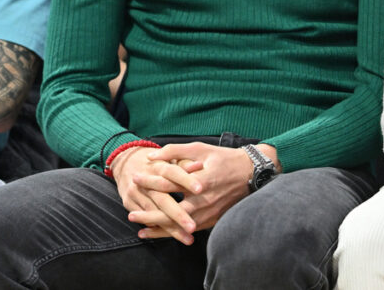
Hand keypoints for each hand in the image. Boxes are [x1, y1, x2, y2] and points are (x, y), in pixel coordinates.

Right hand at [110, 146, 204, 244]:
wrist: (127, 161)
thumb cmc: (157, 162)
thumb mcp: (171, 158)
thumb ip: (185, 163)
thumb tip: (201, 166)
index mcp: (159, 166)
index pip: (173, 172)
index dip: (186, 180)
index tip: (201, 189)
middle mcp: (146, 180)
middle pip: (162, 199)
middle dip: (178, 215)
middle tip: (192, 227)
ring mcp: (136, 193)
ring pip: (155, 214)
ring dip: (171, 228)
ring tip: (187, 238)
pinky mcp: (129, 203)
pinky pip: (145, 219)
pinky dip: (158, 230)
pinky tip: (173, 237)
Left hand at [128, 143, 259, 240]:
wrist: (252, 172)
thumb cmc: (224, 158)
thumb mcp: (200, 149)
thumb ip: (175, 151)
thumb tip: (152, 156)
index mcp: (199, 181)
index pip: (169, 183)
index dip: (150, 181)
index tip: (135, 178)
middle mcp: (204, 200)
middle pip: (172, 212)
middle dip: (150, 215)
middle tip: (131, 215)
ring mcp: (209, 212)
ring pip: (180, 226)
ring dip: (160, 229)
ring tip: (141, 231)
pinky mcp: (213, 219)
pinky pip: (190, 230)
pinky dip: (175, 233)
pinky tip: (162, 234)